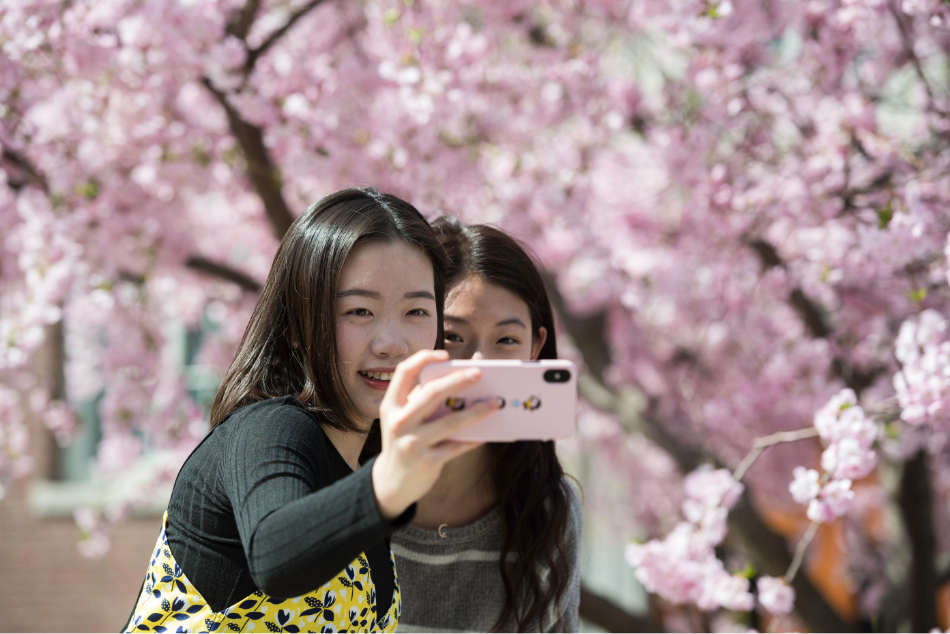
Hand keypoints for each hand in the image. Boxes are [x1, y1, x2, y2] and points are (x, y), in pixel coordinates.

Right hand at [371, 349, 496, 521]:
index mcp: (391, 405)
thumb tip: (463, 374)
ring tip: (495, 403)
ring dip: (476, 411)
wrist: (391, 482)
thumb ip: (425, 397)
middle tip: (479, 372)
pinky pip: (457, 446)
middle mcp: (398, 422)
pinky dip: (474, 438)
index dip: (423, 358)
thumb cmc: (405, 440)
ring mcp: (412, 443)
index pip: (404, 372)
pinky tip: (488, 431)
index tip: (445, 354)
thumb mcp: (406, 417)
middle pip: (431, 393)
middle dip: (457, 380)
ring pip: (450, 422)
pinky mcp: (427, 462)